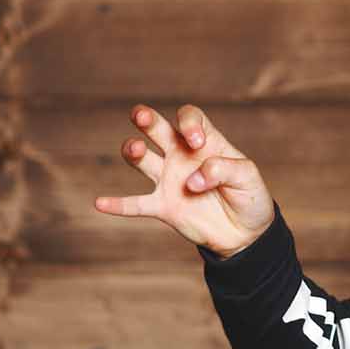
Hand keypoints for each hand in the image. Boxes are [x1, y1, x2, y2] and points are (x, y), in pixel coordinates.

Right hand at [92, 103, 273, 257]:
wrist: (246, 232)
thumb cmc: (249, 196)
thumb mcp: (248, 177)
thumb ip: (223, 169)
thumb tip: (192, 179)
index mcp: (205, 142)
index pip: (189, 117)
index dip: (189, 123)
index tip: (197, 142)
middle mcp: (181, 155)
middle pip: (156, 129)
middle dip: (146, 119)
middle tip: (141, 116)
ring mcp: (169, 179)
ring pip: (140, 158)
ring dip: (132, 151)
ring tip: (135, 150)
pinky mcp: (162, 206)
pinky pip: (135, 203)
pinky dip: (118, 204)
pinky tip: (100, 203)